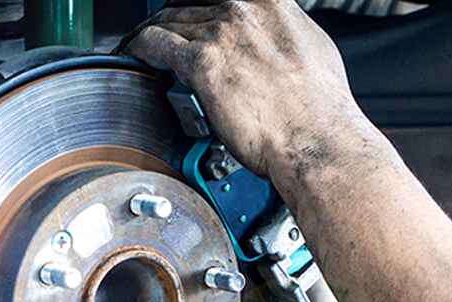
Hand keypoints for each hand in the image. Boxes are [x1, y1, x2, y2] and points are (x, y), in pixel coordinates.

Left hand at [125, 1, 374, 195]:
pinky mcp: (202, 62)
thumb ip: (280, 38)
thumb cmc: (318, 109)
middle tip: (158, 34)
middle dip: (171, 20)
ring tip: (137, 48)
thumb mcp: (311, 50)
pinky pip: (155, 44)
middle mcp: (244, 10)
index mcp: (272, 3)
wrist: (314, 138)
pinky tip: (133, 56)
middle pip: (189, 5)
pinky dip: (138, 48)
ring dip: (148, 34)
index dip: (198, 6)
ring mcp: (222, 33)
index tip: (190, 15)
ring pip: (168, 22)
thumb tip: (270, 42)